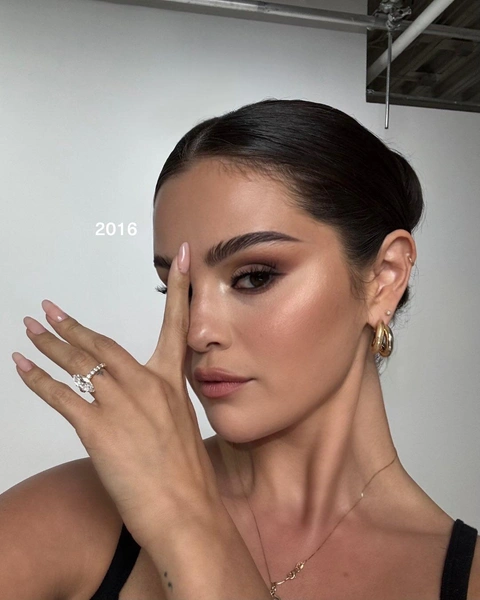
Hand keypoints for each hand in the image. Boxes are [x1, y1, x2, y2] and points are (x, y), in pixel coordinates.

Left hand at [12, 242, 220, 549]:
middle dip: (71, 324)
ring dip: (49, 344)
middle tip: (48, 309)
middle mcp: (146, 384)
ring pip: (79, 363)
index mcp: (172, 382)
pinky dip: (38, 378)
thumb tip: (142, 405)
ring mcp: (122, 404)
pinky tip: (22, 365)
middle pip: (102, 344)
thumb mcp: (182, 430)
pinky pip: (62, 394)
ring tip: (29, 329)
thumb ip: (161, 407)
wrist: (186, 510)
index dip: (180, 288)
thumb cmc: (187, 477)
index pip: (176, 324)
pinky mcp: (98, 428)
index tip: (184, 257)